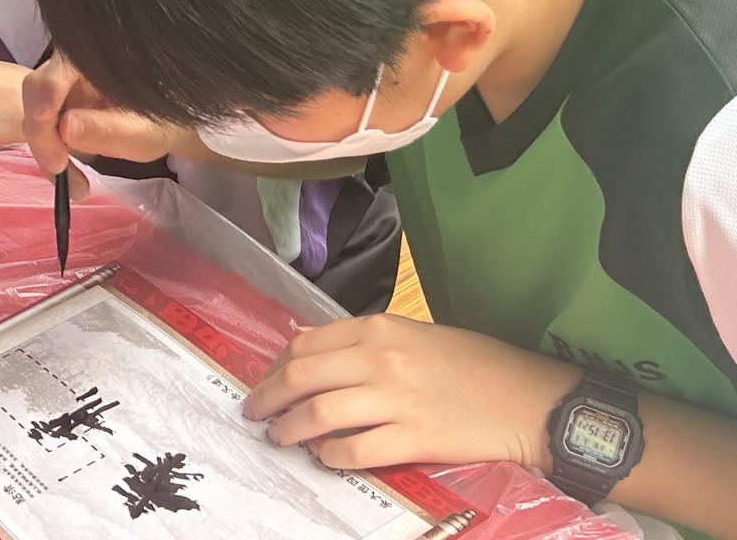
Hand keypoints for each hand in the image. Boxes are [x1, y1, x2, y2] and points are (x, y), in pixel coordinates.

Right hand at [22, 54, 202, 197]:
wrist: (166, 125)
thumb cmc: (162, 123)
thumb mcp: (140, 133)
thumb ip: (105, 130)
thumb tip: (64, 127)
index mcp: (93, 59)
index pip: (55, 71)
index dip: (45, 101)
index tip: (52, 134)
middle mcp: (71, 63)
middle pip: (36, 94)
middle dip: (44, 136)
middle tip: (61, 171)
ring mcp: (61, 84)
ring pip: (34, 114)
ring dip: (47, 152)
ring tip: (76, 185)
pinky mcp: (58, 103)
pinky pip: (42, 127)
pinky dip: (52, 154)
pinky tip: (70, 176)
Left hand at [244, 314, 580, 471]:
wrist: (532, 399)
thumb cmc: (476, 365)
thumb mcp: (414, 335)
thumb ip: (363, 340)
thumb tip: (310, 346)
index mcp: (379, 328)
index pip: (306, 343)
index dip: (276, 366)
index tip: (265, 381)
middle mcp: (381, 358)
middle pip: (302, 376)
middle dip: (267, 396)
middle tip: (253, 412)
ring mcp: (397, 399)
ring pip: (319, 413)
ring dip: (289, 429)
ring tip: (279, 437)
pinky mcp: (415, 438)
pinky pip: (354, 450)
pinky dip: (329, 456)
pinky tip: (323, 457)